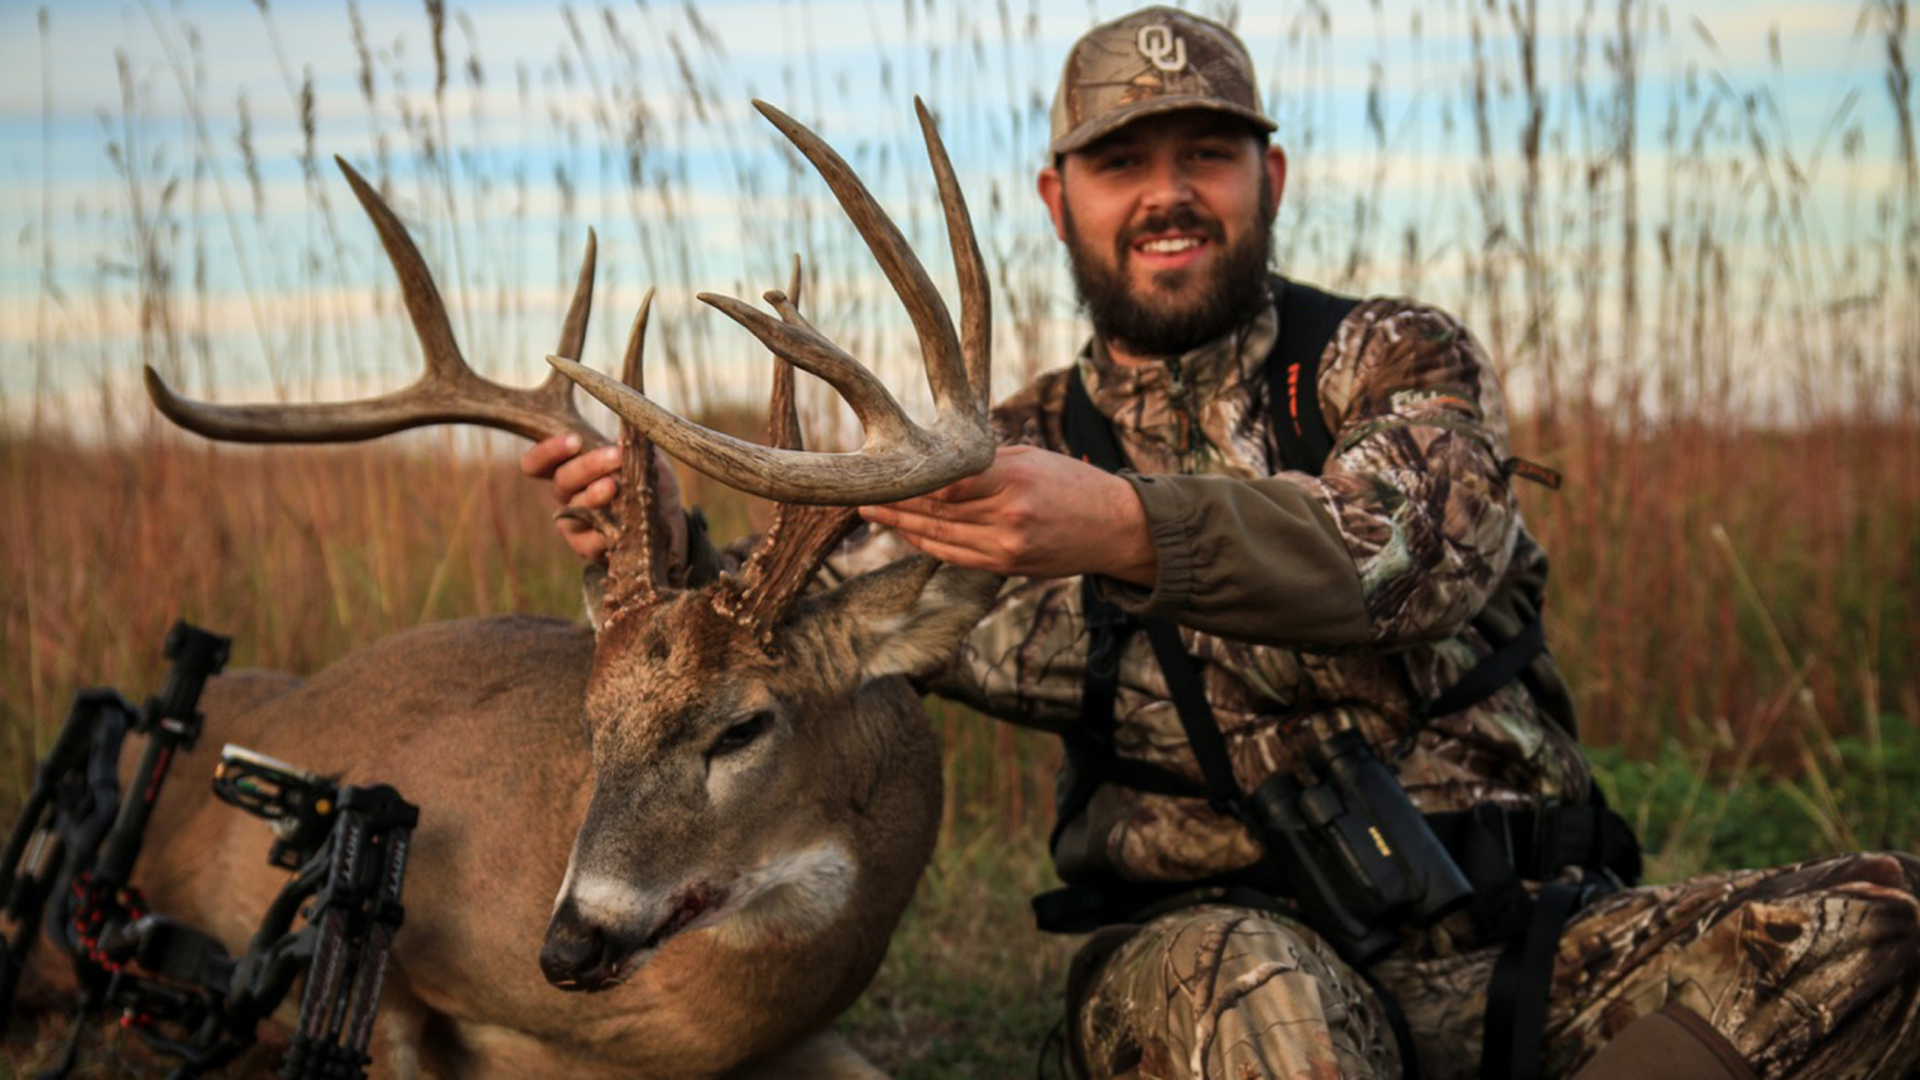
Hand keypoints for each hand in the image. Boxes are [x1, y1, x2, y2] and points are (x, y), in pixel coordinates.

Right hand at [521, 435, 686, 565]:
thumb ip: (635, 447)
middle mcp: (566, 495)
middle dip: (588, 466)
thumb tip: (626, 435)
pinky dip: (606, 528)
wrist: (667, 522)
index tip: (574, 440)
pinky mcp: (586, 548)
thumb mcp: (645, 460)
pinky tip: (621, 521)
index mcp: (570, 468)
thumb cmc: (647, 483)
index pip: (539, 461)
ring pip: (575, 508)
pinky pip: (589, 540)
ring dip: (594, 495)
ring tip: (614, 486)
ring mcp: (574, 523)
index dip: (548, 451)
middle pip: (562, 480)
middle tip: (616, 456)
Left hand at [858, 445, 1155, 583]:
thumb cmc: (1073, 484)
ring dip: (902, 526)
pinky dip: (927, 544)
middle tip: (859, 493)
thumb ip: (983, 464)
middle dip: (895, 502)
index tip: (880, 468)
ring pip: (939, 536)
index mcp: (1013, 478)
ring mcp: (1006, 547)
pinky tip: (906, 534)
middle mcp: (1007, 516)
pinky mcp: (1006, 567)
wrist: (1116, 529)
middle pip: (936, 509)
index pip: (947, 480)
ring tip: (872, 515)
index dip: (909, 478)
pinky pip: (954, 556)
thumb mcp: (1031, 458)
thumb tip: (936, 463)